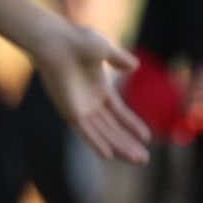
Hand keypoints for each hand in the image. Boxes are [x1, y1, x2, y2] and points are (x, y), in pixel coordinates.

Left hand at [29, 19, 148, 162]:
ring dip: (119, 147)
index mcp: (98, 89)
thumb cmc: (77, 41)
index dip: (131, 125)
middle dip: (128, 143)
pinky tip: (108, 155)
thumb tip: (134, 67)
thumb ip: (120, 59)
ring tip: (137, 160)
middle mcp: (89, 102)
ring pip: (102, 133)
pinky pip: (85, 131)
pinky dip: (96, 142)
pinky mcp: (69, 111)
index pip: (118, 113)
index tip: (146, 138)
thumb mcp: (105, 50)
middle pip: (112, 128)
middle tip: (144, 160)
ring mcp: (79, 107)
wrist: (56, 42)